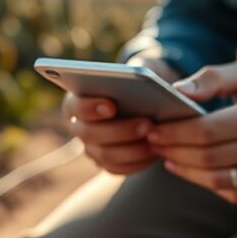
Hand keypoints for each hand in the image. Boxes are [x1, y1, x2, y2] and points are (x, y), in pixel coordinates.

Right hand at [63, 56, 177, 174]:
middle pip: (89, 134)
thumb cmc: (139, 83)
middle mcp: (79, 127)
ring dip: (131, 149)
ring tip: (154, 140)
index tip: (111, 106)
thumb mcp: (144, 68)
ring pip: (104, 155)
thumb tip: (162, 82)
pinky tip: (155, 153)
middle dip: (119, 130)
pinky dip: (137, 162)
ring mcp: (91, 148)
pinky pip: (117, 169)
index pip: (74, 106)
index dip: (89, 107)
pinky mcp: (106, 164)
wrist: (147, 103)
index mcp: (76, 101)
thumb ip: (146, 69)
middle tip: (147, 124)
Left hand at [148, 63, 236, 203]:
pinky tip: (192, 170)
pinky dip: (207, 183)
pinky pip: (232, 193)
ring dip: (185, 170)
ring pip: (216, 179)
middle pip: (208, 157)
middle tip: (153, 142)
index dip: (174, 132)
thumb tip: (176, 91)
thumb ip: (214, 77)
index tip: (153, 128)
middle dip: (173, 150)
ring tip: (168, 157)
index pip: (207, 130)